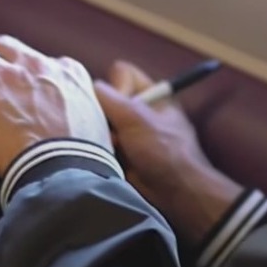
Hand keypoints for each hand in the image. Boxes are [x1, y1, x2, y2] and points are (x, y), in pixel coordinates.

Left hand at [0, 35, 112, 175]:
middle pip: (4, 47)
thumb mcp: (96, 122)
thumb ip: (83, 111)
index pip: (41, 61)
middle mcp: (35, 65)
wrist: (62, 169)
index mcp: (67, 70)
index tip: (24, 88)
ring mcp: (4, 77)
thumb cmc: (83, 156)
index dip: (29, 74)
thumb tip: (84, 127)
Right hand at [96, 60, 242, 243]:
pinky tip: (105, 156)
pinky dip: (100, 147)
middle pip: (107, 97)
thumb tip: (91, 86)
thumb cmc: (164, 150)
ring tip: (111, 148)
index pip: (121, 73)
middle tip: (114, 132)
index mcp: (152, 93)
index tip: (122, 107)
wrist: (175, 193)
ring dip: (102, 133)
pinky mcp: (121, 151)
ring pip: (101, 120)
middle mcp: (140, 108)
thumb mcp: (137, 118)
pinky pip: (100, 140)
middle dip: (104, 113)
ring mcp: (130, 131)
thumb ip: (111, 98)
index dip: (117, 87)